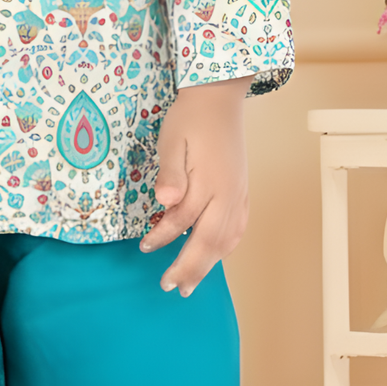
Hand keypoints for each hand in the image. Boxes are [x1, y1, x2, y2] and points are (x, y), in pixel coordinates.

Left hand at [139, 77, 252, 293]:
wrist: (219, 97)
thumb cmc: (190, 117)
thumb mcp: (172, 141)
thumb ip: (170, 174)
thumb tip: (166, 203)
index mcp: (209, 182)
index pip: (183, 221)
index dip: (162, 237)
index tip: (144, 248)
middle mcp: (228, 194)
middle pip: (210, 241)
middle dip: (190, 268)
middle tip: (171, 288)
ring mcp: (238, 193)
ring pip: (227, 239)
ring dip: (209, 264)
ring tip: (192, 284)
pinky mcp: (242, 190)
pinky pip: (239, 227)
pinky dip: (227, 246)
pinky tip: (217, 254)